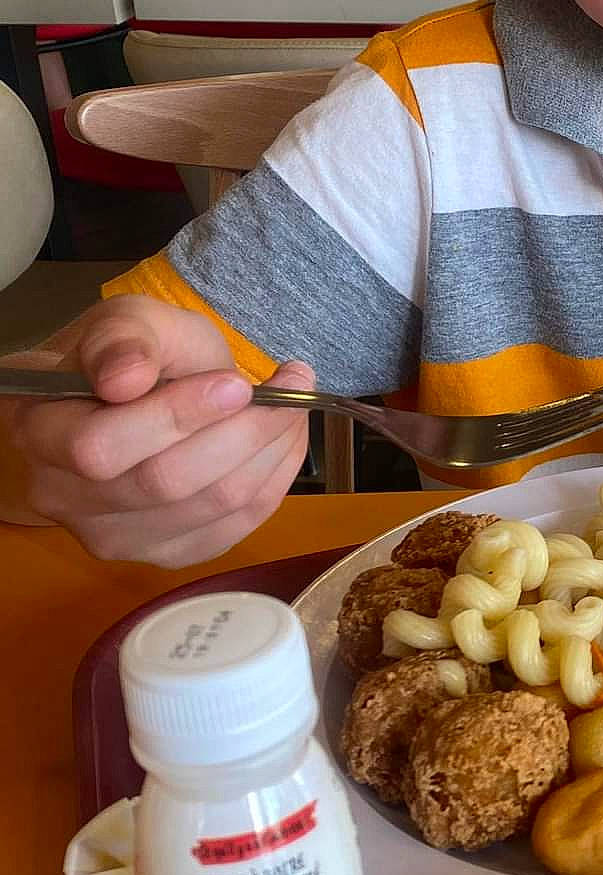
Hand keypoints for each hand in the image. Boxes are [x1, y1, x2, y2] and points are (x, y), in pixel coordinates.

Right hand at [2, 296, 312, 566]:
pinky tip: (283, 440)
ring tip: (294, 403)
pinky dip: (275, 479)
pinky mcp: (165, 553)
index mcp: (37, 429)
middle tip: (291, 386)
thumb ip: (125, 339)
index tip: (237, 384)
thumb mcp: (130, 320)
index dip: (175, 418)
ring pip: (210, 506)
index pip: (100, 447)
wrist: (147, 393)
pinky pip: (236, 527)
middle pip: (164, 484)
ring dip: (270, 451)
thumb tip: (125, 379)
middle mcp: (60, 495)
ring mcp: (112, 536)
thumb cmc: (134, 354)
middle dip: (243, 432)